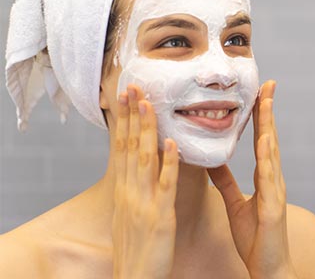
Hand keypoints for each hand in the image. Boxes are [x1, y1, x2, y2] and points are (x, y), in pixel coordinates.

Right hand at [112, 85, 178, 278]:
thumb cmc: (136, 247)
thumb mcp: (130, 213)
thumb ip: (133, 188)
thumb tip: (133, 167)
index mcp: (124, 190)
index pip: (121, 148)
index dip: (122, 121)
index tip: (124, 96)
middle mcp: (130, 192)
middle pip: (128, 147)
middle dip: (130, 116)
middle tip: (132, 87)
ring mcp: (144, 202)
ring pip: (145, 159)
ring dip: (146, 130)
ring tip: (149, 103)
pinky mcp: (160, 216)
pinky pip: (165, 185)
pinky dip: (168, 163)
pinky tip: (173, 143)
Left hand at [208, 80, 298, 278]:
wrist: (267, 267)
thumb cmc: (255, 237)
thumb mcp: (235, 203)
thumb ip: (226, 181)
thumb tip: (213, 160)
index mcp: (263, 177)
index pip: (260, 140)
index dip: (259, 116)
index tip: (258, 93)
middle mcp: (273, 179)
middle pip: (269, 138)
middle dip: (268, 110)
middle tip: (268, 84)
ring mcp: (275, 191)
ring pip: (271, 152)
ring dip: (269, 125)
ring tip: (266, 101)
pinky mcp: (273, 206)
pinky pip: (269, 178)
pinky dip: (268, 157)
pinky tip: (265, 140)